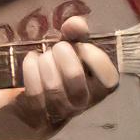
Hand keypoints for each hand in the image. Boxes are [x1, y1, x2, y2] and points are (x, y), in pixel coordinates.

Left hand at [2, 38, 116, 135]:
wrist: (34, 92)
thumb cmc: (59, 64)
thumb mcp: (71, 45)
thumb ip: (76, 32)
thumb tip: (76, 24)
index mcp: (100, 86)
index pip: (109, 79)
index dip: (93, 56)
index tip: (81, 45)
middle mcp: (84, 102)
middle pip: (75, 79)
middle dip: (61, 53)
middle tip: (57, 47)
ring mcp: (62, 111)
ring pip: (53, 87)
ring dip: (44, 62)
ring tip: (42, 55)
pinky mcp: (40, 115)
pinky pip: (35, 93)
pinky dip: (30, 69)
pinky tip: (31, 60)